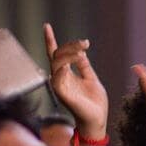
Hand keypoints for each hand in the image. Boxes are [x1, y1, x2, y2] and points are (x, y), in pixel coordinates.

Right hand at [44, 24, 107, 139]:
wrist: (98, 119)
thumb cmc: (95, 103)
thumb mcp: (91, 79)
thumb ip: (84, 66)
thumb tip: (81, 52)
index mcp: (66, 75)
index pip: (56, 55)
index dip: (50, 40)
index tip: (47, 26)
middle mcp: (60, 79)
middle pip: (57, 55)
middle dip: (69, 46)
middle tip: (85, 43)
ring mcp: (59, 86)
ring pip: (56, 63)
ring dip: (69, 53)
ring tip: (82, 50)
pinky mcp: (62, 93)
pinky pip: (57, 77)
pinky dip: (64, 66)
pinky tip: (75, 60)